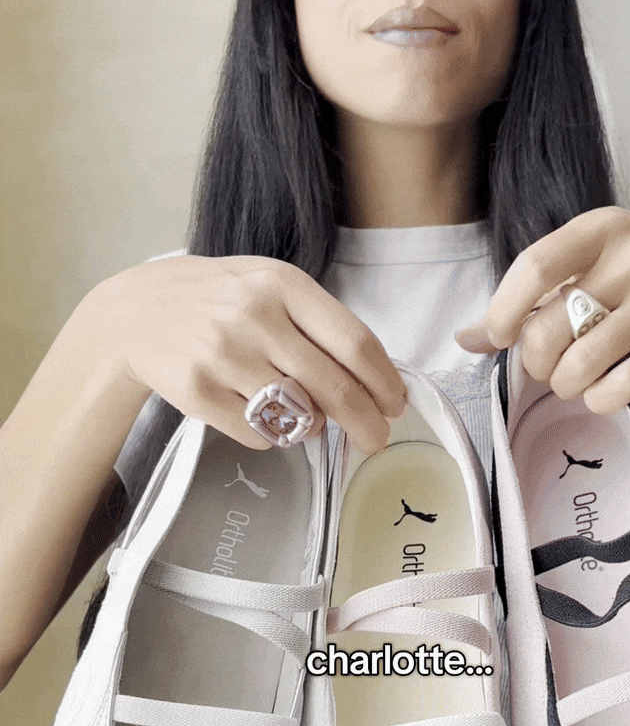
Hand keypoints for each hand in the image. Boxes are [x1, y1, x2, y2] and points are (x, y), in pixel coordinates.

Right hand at [94, 254, 406, 453]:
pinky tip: (257, 411)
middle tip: (377, 440)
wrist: (136, 311)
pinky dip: (272, 435)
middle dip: (367, 424)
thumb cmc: (217, 301)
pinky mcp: (200, 393)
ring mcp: (225, 357)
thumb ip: (319, 326)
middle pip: (337, 389)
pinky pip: (262, 435)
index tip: (396, 405)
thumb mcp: (269, 287)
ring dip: (313, 426)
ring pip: (300, 417)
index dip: (385, 383)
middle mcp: (256, 318)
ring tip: (302, 413)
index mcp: (283, 285)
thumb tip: (372, 382)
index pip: (355, 344)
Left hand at [455, 206, 629, 412]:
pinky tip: (604, 389)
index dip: (503, 312)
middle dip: (535, 362)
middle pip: (548, 330)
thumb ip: (533, 294)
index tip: (500, 335)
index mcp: (602, 229)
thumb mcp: (596, 259)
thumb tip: (466, 338)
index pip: (533, 268)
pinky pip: (618, 389)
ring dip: (565, 385)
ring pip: (579, 367)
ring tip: (575, 378)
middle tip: (547, 364)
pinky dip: (599, 400)